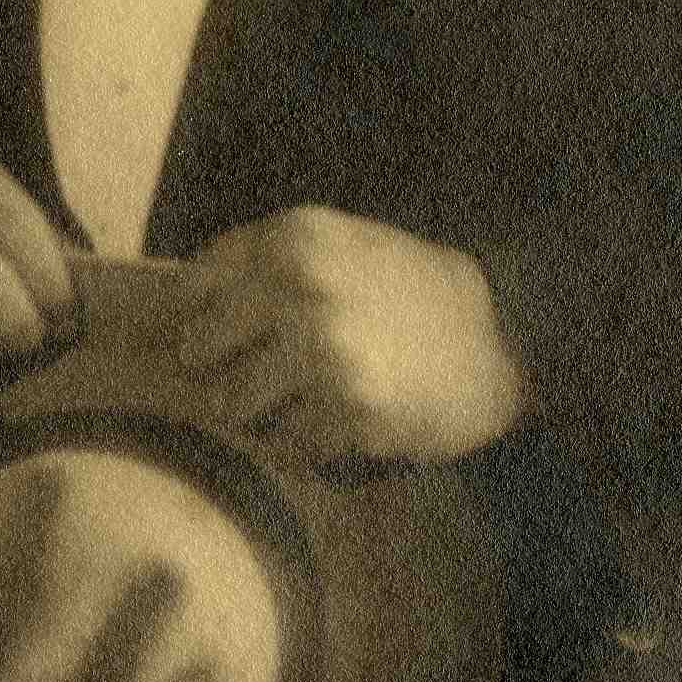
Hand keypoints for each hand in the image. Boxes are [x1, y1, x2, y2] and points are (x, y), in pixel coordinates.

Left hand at [175, 205, 527, 461]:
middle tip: (271, 373)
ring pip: (235, 404)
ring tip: (312, 397)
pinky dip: (309, 441)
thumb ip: (266, 266)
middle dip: (226, 367)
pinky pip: (287, 443)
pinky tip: (348, 418)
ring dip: (265, 411)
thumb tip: (176, 315)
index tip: (225, 333)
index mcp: (292, 238)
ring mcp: (323, 351)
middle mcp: (299, 288)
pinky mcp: (349, 410)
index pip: (192, 286)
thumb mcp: (339, 244)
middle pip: (199, 348)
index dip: (202, 315)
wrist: (506, 331)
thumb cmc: (411, 289)